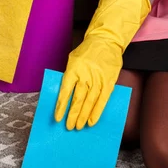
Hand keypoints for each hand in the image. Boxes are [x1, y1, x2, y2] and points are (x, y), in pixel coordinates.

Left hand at [54, 0, 150, 129]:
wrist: (106, 41)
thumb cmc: (87, 52)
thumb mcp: (73, 60)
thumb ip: (69, 76)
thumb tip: (64, 96)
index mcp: (73, 69)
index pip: (65, 91)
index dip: (61, 106)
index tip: (58, 118)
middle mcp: (86, 75)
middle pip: (78, 99)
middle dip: (73, 114)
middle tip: (69, 126)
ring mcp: (98, 79)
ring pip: (90, 101)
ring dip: (84, 116)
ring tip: (79, 126)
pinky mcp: (109, 82)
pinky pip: (103, 100)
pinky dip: (97, 111)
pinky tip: (92, 121)